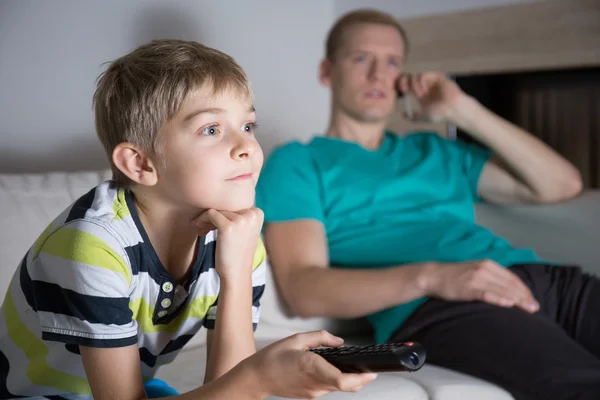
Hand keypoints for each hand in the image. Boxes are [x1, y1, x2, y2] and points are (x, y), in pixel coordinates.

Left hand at [193, 207, 263, 280]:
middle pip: (225, 206)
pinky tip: (199, 231)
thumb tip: (217, 198)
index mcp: (257, 213)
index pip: (234, 204)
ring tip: (202, 231)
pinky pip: (209, 214)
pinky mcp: (228, 226)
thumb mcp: (244, 230)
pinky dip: (201, 220)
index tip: (214, 225)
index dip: (222, 213)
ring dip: (206, 220)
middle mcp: (252, 214)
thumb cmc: (237, 253)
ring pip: (216, 210)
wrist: (236, 274)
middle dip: (213, 217)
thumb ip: (238, 215)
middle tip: (204, 229)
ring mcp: (241, 220)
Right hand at [243, 330, 376, 398]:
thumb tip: (339, 342)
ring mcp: (312, 392)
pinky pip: (328, 389)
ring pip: (338, 389)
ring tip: (354, 368)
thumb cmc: (272, 358)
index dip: (360, 378)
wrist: (256, 378)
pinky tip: (334, 370)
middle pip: (345, 387)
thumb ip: (320, 338)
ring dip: (349, 380)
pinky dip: (336, 381)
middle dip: (360, 379)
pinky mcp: (309, 395)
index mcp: (311, 367)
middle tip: (369, 370)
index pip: (342, 380)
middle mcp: (314, 383)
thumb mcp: (296, 339)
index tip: (371, 372)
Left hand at [398, 72, 464, 122]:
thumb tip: (403, 115)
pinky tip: (424, 91)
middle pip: (408, 77)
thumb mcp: (423, 117)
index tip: (400, 93)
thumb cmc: (440, 114)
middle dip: (404, 82)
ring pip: (415, 76)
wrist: (453, 111)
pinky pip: (424, 75)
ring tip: (420, 96)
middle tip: (405, 90)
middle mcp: (423, 85)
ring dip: (414, 85)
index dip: (400, 86)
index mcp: (419, 92)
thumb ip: (413, 116)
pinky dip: (421, 82)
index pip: (406, 84)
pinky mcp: (436, 77)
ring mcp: (430, 80)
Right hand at [423, 260, 539, 312]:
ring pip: (502, 289)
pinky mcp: (468, 287)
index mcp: (488, 264)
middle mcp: (485, 269)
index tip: (533, 300)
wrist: (433, 276)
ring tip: (528, 308)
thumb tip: (508, 291)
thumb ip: (491, 278)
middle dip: (524, 296)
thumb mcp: (475, 272)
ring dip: (517, 299)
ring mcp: (476, 278)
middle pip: (509, 284)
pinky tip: (508, 304)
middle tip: (535, 307)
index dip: (524, 289)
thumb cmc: (455, 277)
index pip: (511, 277)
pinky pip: (487, 293)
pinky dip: (499, 298)